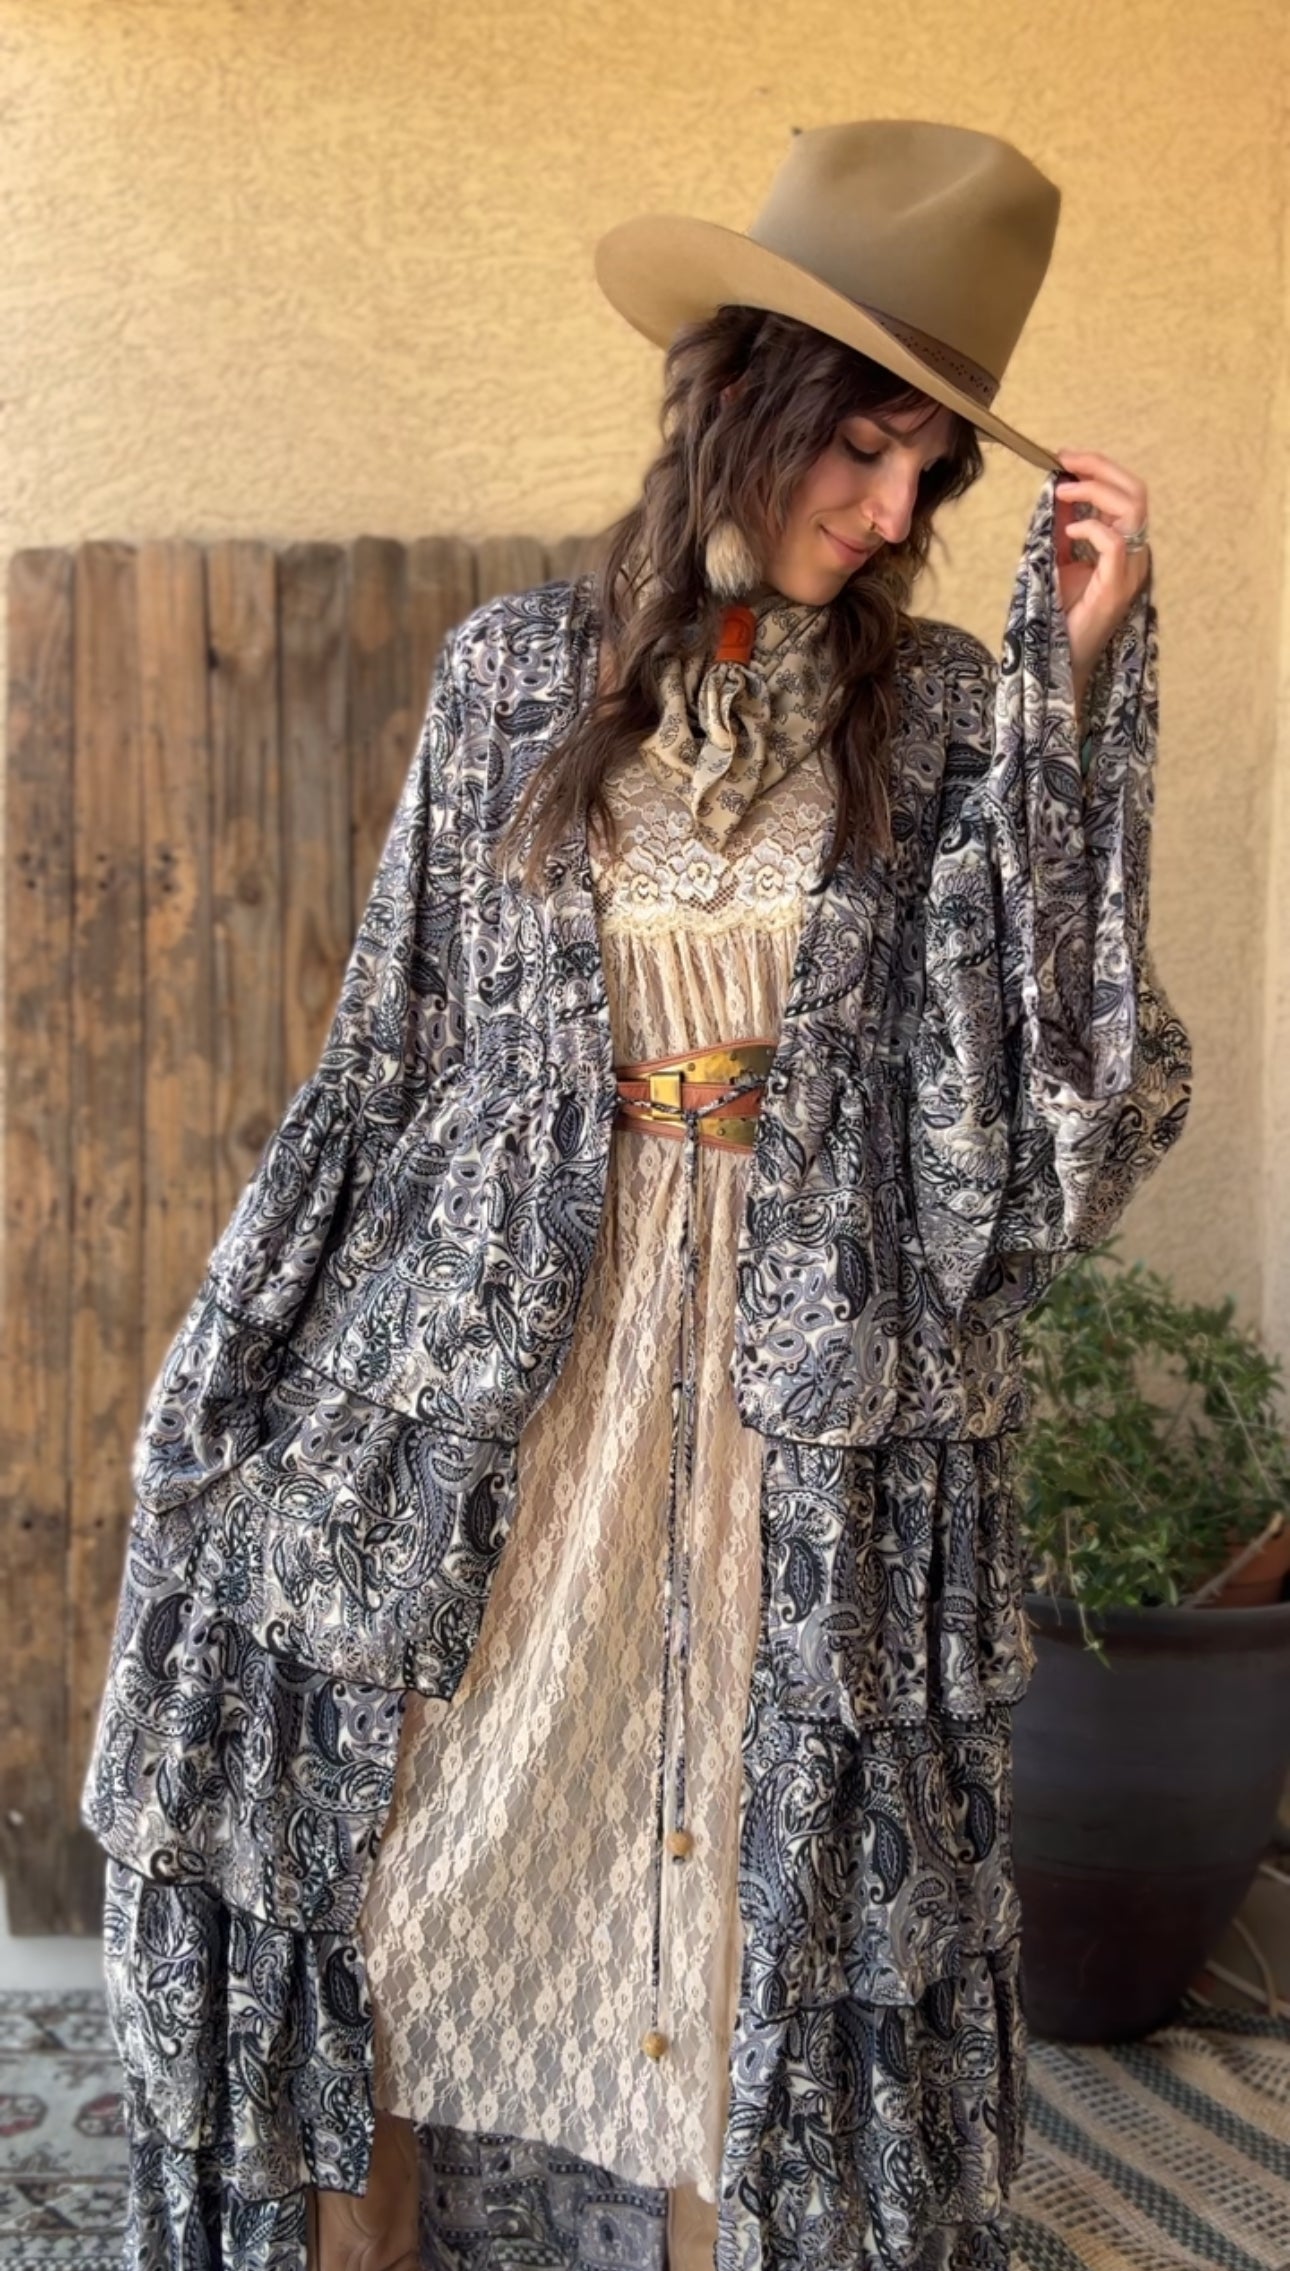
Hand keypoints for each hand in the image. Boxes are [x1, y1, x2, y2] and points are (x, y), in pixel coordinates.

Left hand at [1053, 449, 1150, 716]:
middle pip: (1135, 491)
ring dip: (1094, 491)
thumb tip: (1057, 488)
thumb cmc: (1061, 614)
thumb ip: (1062, 525)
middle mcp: (1134, 553)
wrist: (1061, 660)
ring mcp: (1130, 570)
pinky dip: (1091, 529)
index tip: (1065, 458)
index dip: (1099, 469)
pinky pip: (1116, 543)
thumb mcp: (1058, 558)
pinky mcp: (1117, 587)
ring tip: (1062, 490)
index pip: (1125, 492)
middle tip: (1065, 460)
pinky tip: (1068, 533)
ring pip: (1132, 508)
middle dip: (1100, 468)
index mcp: (1124, 545)